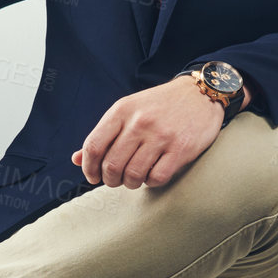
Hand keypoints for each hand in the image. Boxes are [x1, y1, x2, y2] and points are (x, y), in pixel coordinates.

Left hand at [72, 77, 244, 188]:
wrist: (200, 94)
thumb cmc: (159, 106)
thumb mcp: (129, 111)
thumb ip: (104, 135)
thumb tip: (77, 160)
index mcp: (122, 111)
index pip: (94, 146)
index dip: (89, 167)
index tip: (93, 176)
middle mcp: (140, 122)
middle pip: (111, 165)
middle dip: (110, 179)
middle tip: (115, 180)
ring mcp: (161, 136)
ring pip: (132, 175)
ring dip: (129, 183)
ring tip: (134, 178)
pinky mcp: (181, 149)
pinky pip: (156, 178)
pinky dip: (150, 182)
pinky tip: (152, 174)